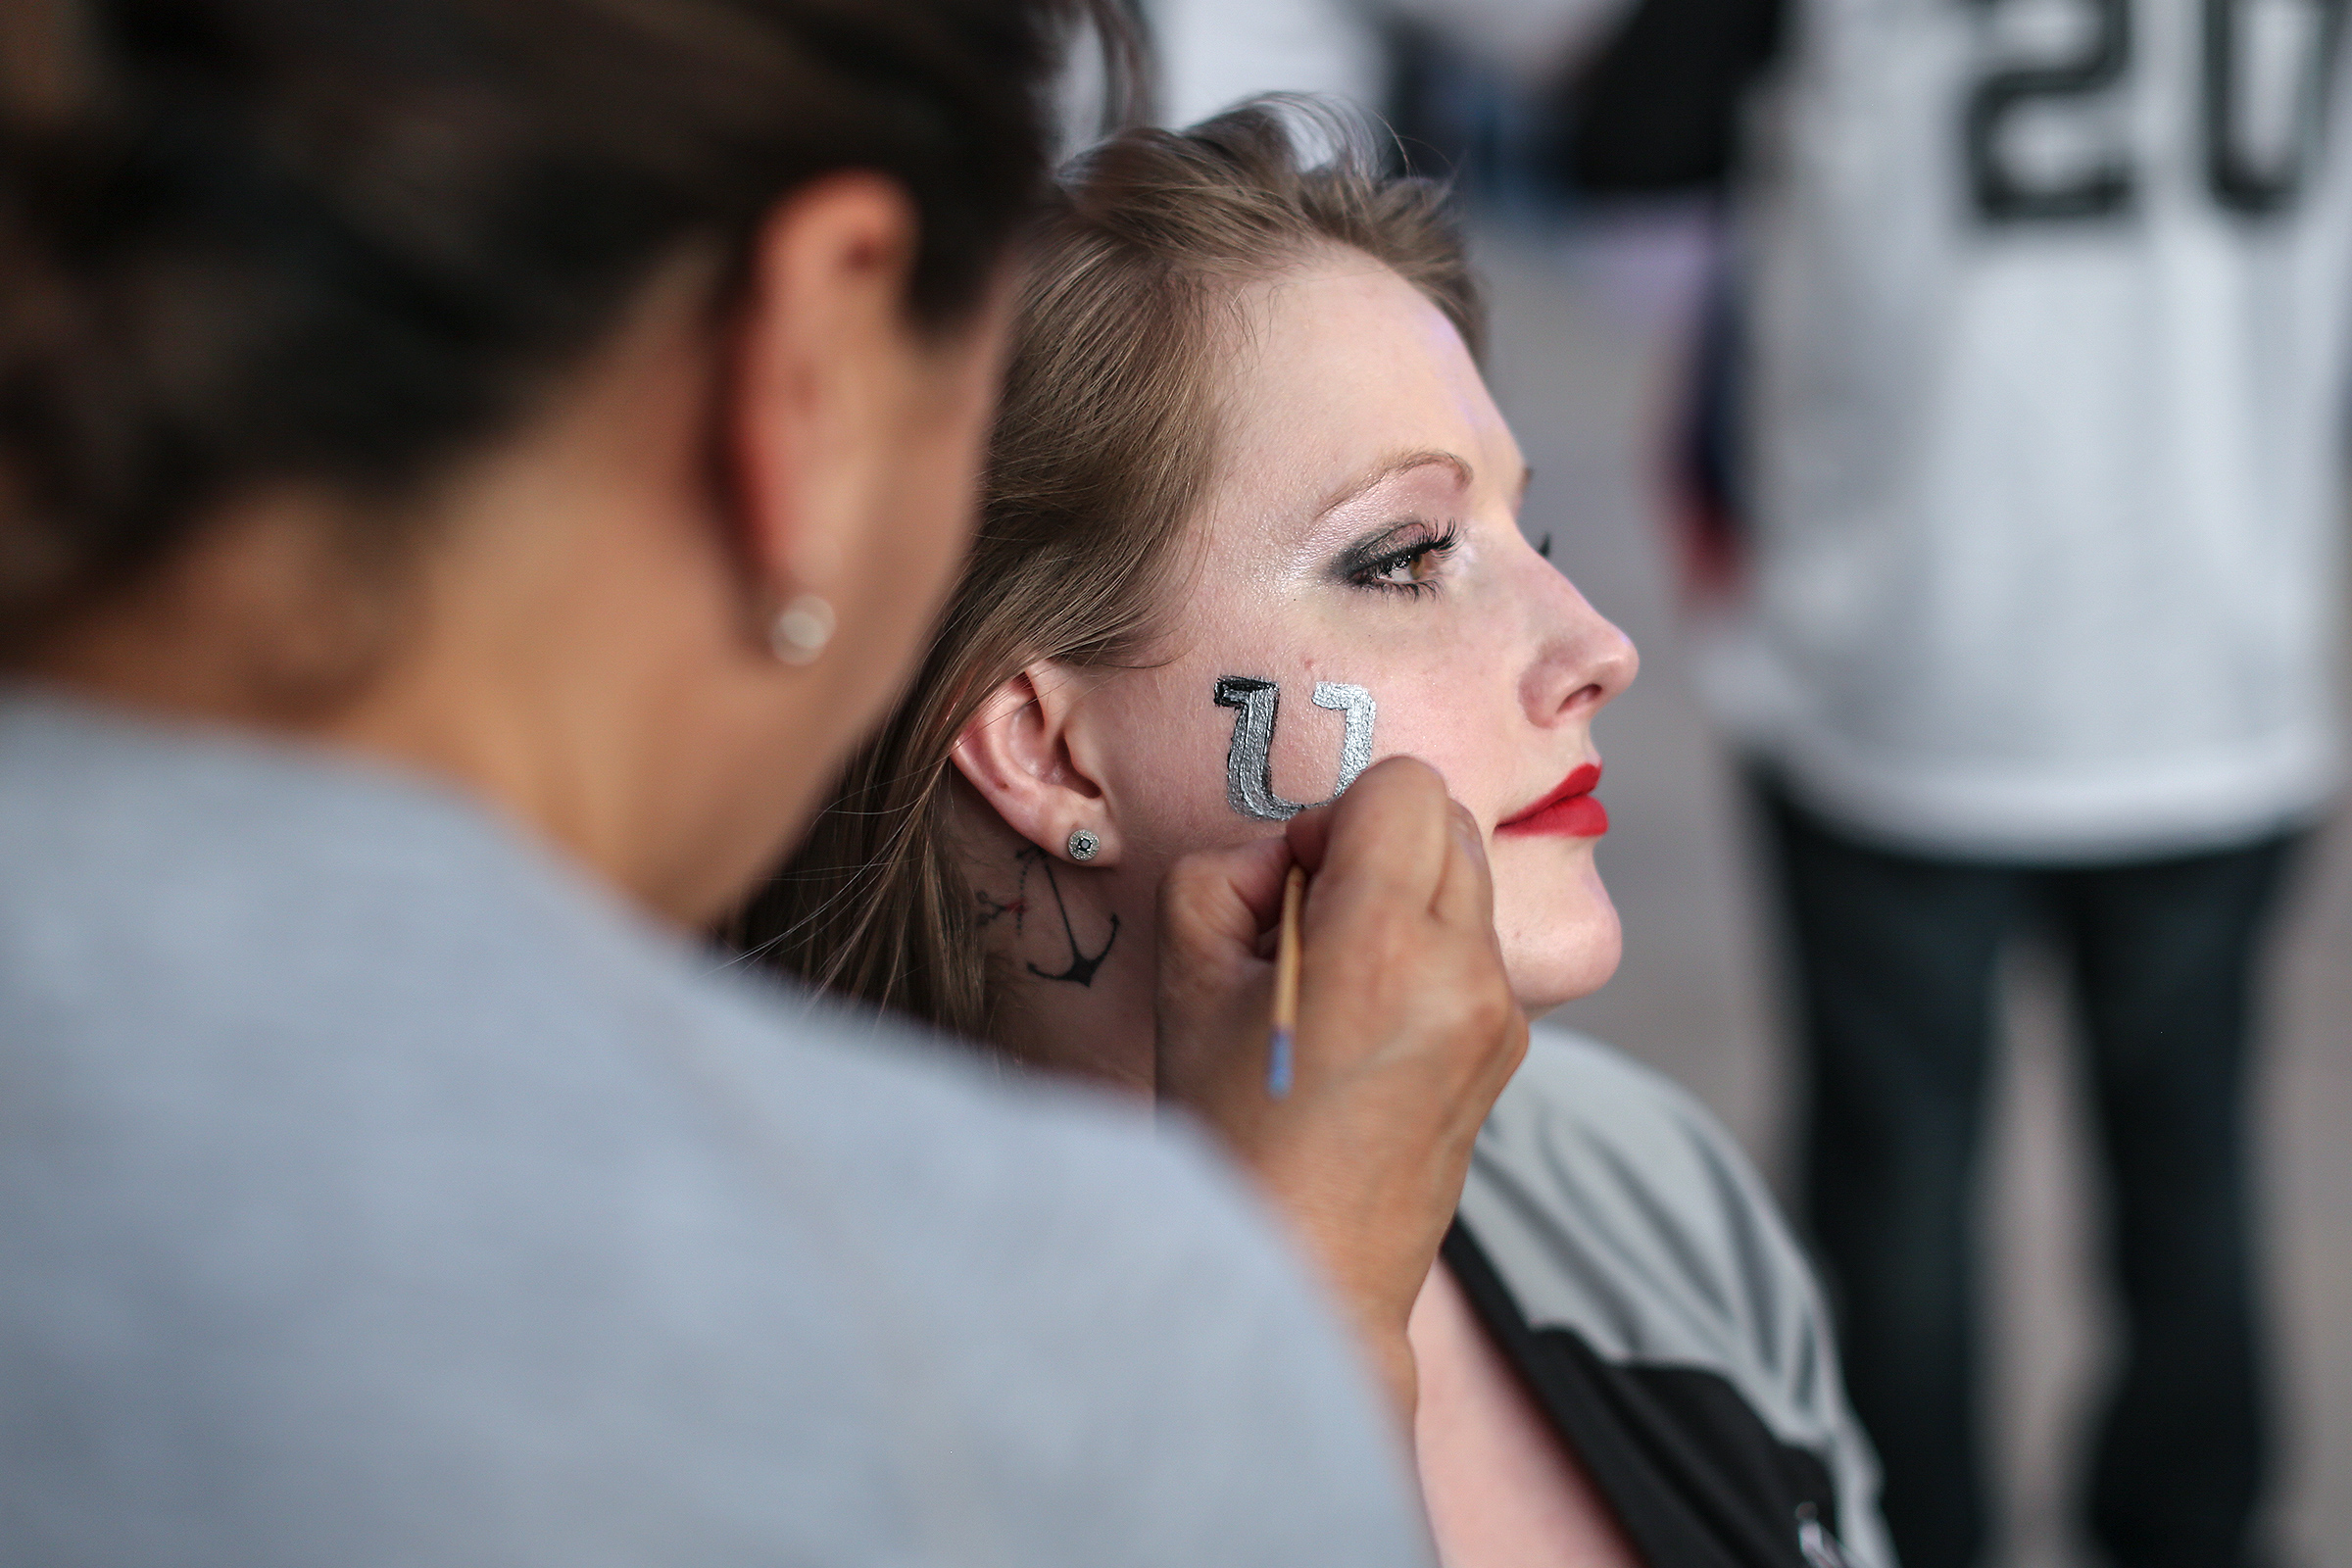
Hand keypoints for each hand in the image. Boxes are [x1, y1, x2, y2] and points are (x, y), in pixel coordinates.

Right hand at [1155, 756, 1527, 1424]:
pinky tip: (1368, 1029)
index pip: (1405, 784)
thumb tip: (1293, 855)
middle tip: (1308, 927)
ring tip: (1338, 986)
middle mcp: (1463, 970)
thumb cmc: (1231, 1133)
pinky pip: (1474, 947)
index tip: (1292, 887)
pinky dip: (1426, 954)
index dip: (1334, 817)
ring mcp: (1500, 1013)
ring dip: (1404, 897)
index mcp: (1383, 943)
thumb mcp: (1184, 978)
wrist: (1305, 1270)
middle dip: (1375, 846)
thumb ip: (1228, 872)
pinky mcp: (1509, 1047)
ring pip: (1466, 880)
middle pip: (1447, 820)